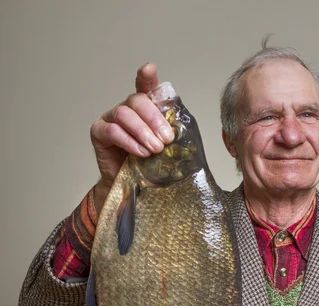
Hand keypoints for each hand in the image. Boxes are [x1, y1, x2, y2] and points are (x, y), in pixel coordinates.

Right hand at [90, 63, 174, 207]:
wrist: (131, 186)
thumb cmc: (148, 165)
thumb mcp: (164, 149)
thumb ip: (169, 135)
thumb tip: (183, 131)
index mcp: (143, 109)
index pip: (145, 87)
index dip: (146, 78)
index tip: (149, 69)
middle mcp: (126, 109)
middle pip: (137, 101)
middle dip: (154, 119)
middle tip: (166, 138)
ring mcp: (110, 118)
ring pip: (124, 114)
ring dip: (142, 131)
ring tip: (155, 148)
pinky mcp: (98, 133)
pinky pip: (112, 131)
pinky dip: (129, 141)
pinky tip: (141, 152)